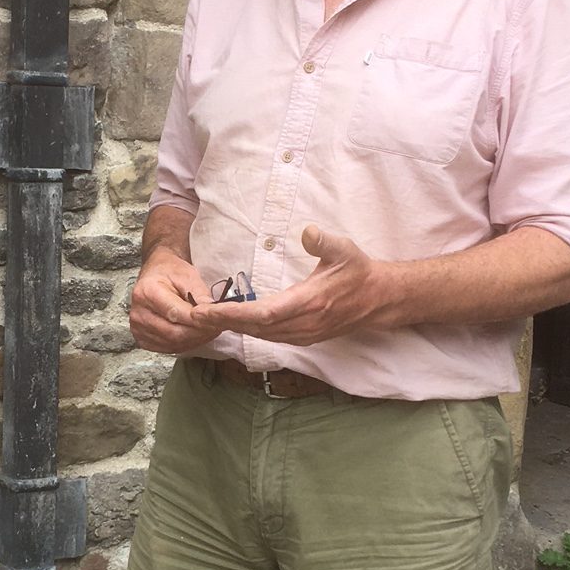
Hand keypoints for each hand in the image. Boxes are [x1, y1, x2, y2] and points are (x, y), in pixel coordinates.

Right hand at [129, 245, 227, 352]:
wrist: (156, 275)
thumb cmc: (170, 273)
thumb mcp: (188, 275)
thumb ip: (199, 294)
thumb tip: (212, 312)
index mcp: (147, 292)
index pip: (175, 313)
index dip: (198, 320)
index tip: (216, 321)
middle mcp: (138, 313)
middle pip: (174, 333)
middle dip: (199, 333)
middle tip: (217, 327)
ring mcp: (138, 328)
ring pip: (173, 344)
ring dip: (195, 340)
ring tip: (209, 330)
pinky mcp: (143, 339)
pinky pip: (168, 348)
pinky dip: (186, 344)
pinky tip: (196, 335)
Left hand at [211, 225, 400, 345]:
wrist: (378, 300)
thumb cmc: (358, 271)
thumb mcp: (345, 249)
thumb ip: (324, 241)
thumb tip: (307, 231)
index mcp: (309, 302)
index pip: (263, 313)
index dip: (233, 314)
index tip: (207, 310)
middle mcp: (303, 324)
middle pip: (254, 328)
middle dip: (222, 322)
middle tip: (192, 314)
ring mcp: (303, 334)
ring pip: (260, 335)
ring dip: (232, 328)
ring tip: (204, 319)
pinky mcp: (303, 338)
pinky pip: (269, 338)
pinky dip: (247, 331)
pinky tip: (232, 323)